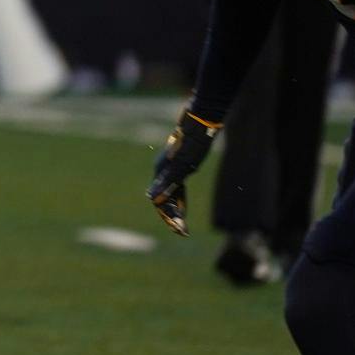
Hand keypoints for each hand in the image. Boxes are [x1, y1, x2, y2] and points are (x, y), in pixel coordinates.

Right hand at [145, 108, 220, 234]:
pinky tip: (183, 205)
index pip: (161, 202)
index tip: (179, 230)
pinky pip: (175, 188)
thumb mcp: (182, 165)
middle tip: (182, 231)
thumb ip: (168, 182)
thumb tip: (153, 199)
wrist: (201, 123)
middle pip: (163, 200)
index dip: (169, 217)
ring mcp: (169, 168)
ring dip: (175, 210)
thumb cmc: (192, 144)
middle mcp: (162, 172)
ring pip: (169, 194)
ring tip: (183, 224)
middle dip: (171, 217)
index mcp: (161, 173)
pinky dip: (179, 200)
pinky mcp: (178, 165)